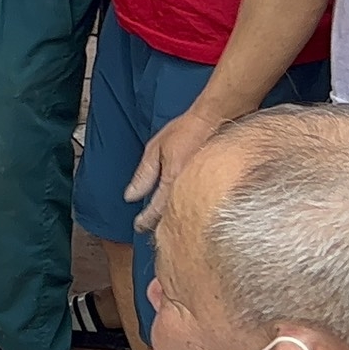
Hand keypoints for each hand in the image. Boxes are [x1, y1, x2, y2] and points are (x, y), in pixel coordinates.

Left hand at [126, 106, 229, 231]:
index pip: (157, 209)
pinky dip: (190, 210)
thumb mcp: (156, 149)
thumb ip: (144, 175)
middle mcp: (190, 189)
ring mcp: (205, 189)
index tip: (137, 226)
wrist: (217, 120)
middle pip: (173, 217)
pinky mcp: (217, 188)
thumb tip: (131, 197)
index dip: (145, 220)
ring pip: (188, 213)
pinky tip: (187, 211)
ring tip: (165, 226)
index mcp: (173, 180)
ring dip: (176, 220)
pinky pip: (200, 205)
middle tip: (149, 229)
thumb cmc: (186, 131)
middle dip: (160, 225)